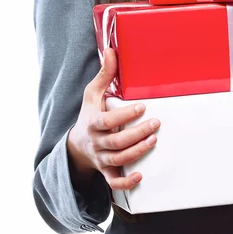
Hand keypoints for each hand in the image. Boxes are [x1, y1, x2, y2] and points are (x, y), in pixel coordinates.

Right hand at [67, 47, 160, 190]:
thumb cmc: (89, 115)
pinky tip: (140, 176)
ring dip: (137, 152)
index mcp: (93, 123)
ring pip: (118, 160)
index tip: (142, 106)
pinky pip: (114, 183)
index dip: (125, 115)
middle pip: (116, 143)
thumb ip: (104, 74)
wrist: (77, 146)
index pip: (107, 122)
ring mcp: (101, 159)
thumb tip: (112, 50)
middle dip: (137, 134)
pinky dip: (126, 183)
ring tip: (154, 140)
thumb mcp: (92, 94)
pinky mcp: (106, 172)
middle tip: (156, 123)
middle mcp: (96, 143)